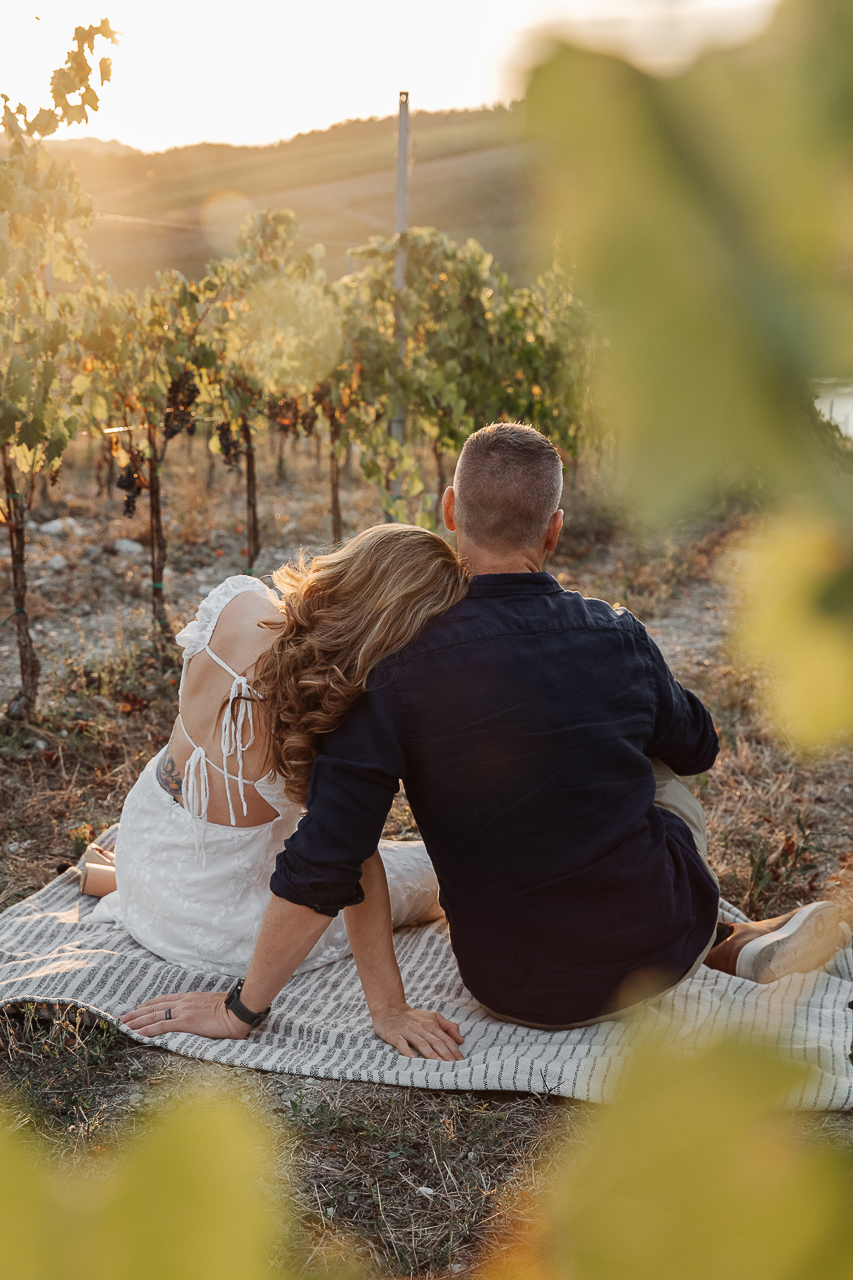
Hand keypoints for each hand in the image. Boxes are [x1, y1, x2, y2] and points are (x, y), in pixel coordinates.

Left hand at [120, 990, 250, 1039]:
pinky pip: (161, 1025)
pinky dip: (147, 1029)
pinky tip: (137, 1033)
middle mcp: (183, 1001)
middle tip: (123, 1018)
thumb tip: (199, 1015)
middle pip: (154, 1006)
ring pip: (154, 1015)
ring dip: (137, 1021)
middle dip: (137, 1013)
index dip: (149, 1005)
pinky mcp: (185, 1021)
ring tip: (124, 1025)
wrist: (238, 1011)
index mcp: (190, 998)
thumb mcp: (212, 1005)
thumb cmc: (230, 1010)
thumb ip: (202, 1008)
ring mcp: (183, 1010)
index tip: (138, 1009)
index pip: (164, 1000)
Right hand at [371, 1003, 463, 1060]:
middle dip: (446, 1054)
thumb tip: (461, 1040)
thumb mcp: (433, 1017)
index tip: (461, 1062)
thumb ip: (448, 1027)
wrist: (390, 1009)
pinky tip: (412, 1059)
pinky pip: (402, 1044)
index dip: (454, 1050)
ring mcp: (408, 1032)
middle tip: (453, 1066)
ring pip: (421, 1044)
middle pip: (436, 1042)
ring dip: (430, 1054)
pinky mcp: (395, 1035)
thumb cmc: (414, 1017)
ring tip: (438, 1063)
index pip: (446, 1039)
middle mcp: (421, 1028)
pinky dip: (407, 1051)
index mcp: (432, 1024)